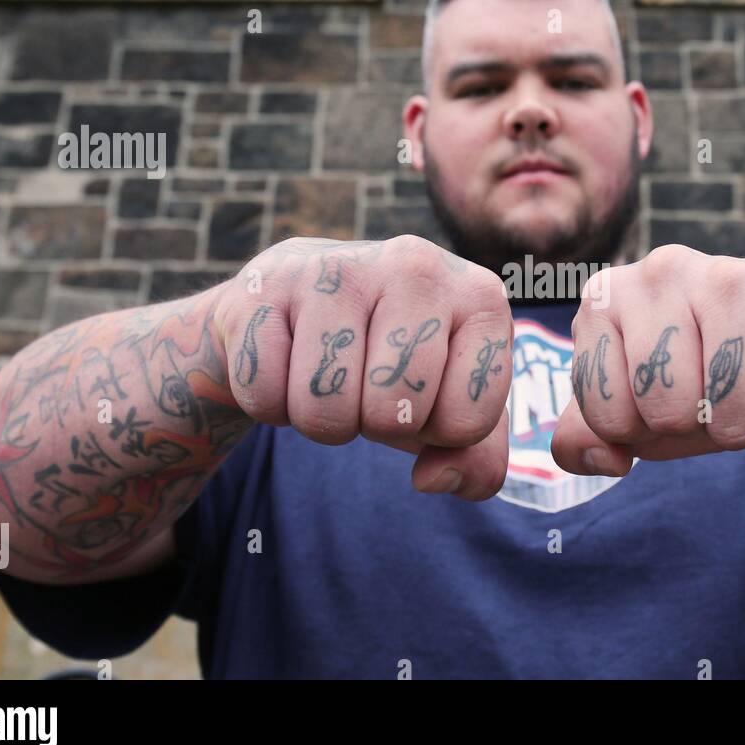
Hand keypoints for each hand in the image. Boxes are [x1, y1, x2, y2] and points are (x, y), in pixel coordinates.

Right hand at [214, 236, 512, 499]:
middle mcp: (416, 265)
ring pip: (324, 410)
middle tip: (369, 386)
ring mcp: (337, 267)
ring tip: (329, 375)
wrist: (301, 305)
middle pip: (394, 416)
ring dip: (321, 419)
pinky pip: (264, 394)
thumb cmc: (393, 361)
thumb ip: (476, 462)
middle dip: (376, 426)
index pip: (467, 422)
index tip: (427, 395)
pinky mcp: (263, 283)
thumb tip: (433, 478)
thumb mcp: (452, 407)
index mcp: (481, 296)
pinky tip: (285, 360)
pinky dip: (270, 403)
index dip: (439, 432)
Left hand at [550, 246, 744, 475]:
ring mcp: (736, 274)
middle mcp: (663, 269)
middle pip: (669, 411)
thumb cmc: (702, 378)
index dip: (640, 429)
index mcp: (605, 297)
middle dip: (697, 426)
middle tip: (714, 394)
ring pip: (734, 411)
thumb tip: (608, 461)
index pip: (607, 416)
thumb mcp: (632, 409)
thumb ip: (587, 437)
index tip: (661, 398)